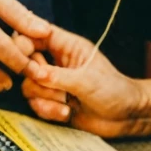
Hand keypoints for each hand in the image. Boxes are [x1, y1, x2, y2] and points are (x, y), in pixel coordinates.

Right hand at [21, 25, 149, 137]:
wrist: (124, 116)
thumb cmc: (113, 90)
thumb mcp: (86, 80)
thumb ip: (58, 76)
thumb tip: (33, 73)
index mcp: (69, 47)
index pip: (39, 34)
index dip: (26, 41)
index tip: (26, 56)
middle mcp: (58, 62)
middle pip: (28, 62)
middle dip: (36, 77)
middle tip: (50, 84)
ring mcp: (54, 83)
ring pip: (29, 86)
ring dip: (45, 98)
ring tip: (65, 102)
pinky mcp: (52, 102)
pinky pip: (35, 104)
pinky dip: (47, 111)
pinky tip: (65, 113)